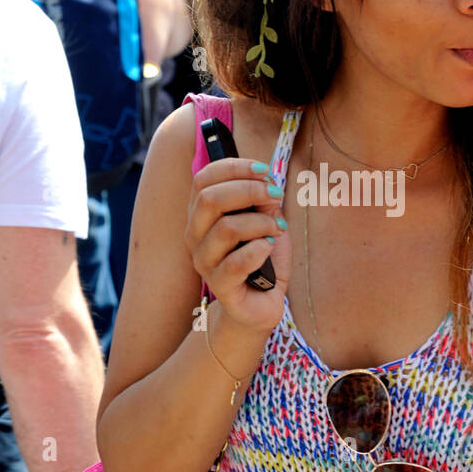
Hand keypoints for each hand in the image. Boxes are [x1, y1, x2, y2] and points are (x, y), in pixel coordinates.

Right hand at [185, 157, 290, 332]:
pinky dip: (259, 250)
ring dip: (260, 223)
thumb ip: (262, 201)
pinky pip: (236, 262)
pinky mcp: (220, 286)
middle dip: (250, 191)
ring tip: (277, 229)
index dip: (234, 167)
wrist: (261, 303)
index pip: (203, 178)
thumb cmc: (261, 257)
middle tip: (276, 196)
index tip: (263, 171)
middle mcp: (195, 236)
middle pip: (210, 199)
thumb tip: (266, 183)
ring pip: (226, 228)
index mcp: (201, 214)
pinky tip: (268, 249)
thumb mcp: (266, 221)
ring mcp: (204, 262)